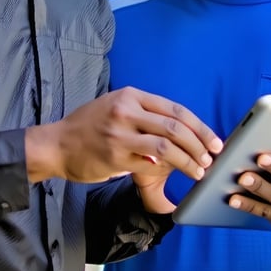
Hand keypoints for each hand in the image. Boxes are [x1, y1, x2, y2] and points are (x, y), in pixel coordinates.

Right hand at [24, 87, 222, 188]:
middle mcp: (127, 111)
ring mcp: (120, 134)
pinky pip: (149, 164)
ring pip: (167, 147)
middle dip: (200, 144)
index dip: (199, 127)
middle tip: (212, 157)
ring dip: (189, 160)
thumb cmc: (88, 126)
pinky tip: (175, 175)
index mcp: (131, 96)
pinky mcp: (115, 157)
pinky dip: (166, 170)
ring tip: (199, 170)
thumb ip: (143, 114)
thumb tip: (178, 130)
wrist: (56, 144)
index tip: (214, 140)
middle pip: (176, 128)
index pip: (175, 110)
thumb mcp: (115, 106)